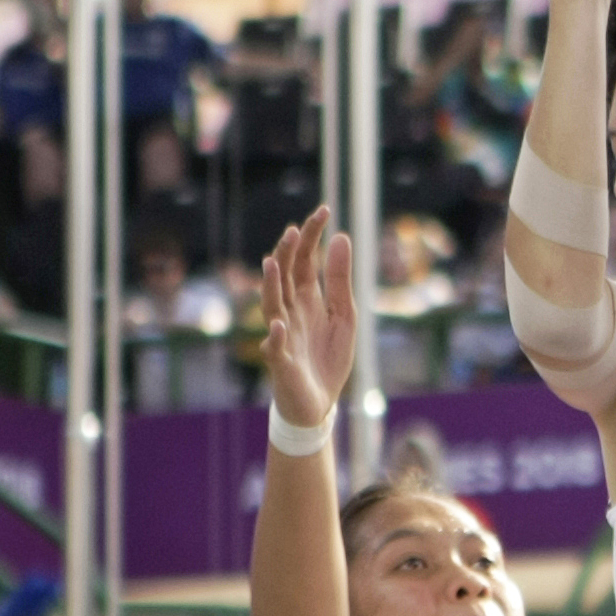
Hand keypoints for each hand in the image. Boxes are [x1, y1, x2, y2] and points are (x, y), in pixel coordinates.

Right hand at [259, 207, 354, 436]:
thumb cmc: (328, 359)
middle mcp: (290, 312)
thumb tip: (341, 237)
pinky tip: (279, 325)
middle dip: (288, 254)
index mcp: (307, 299)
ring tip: (272, 264)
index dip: (312, 236)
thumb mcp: (344, 316)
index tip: (324, 210)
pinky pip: (275, 349)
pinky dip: (276, 338)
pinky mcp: (281, 363)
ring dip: (271, 286)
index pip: (305, 260)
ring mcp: (282, 336)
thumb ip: (339, 281)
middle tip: (294, 230)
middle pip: (285, 277)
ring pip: (272, 306)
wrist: (318, 405)